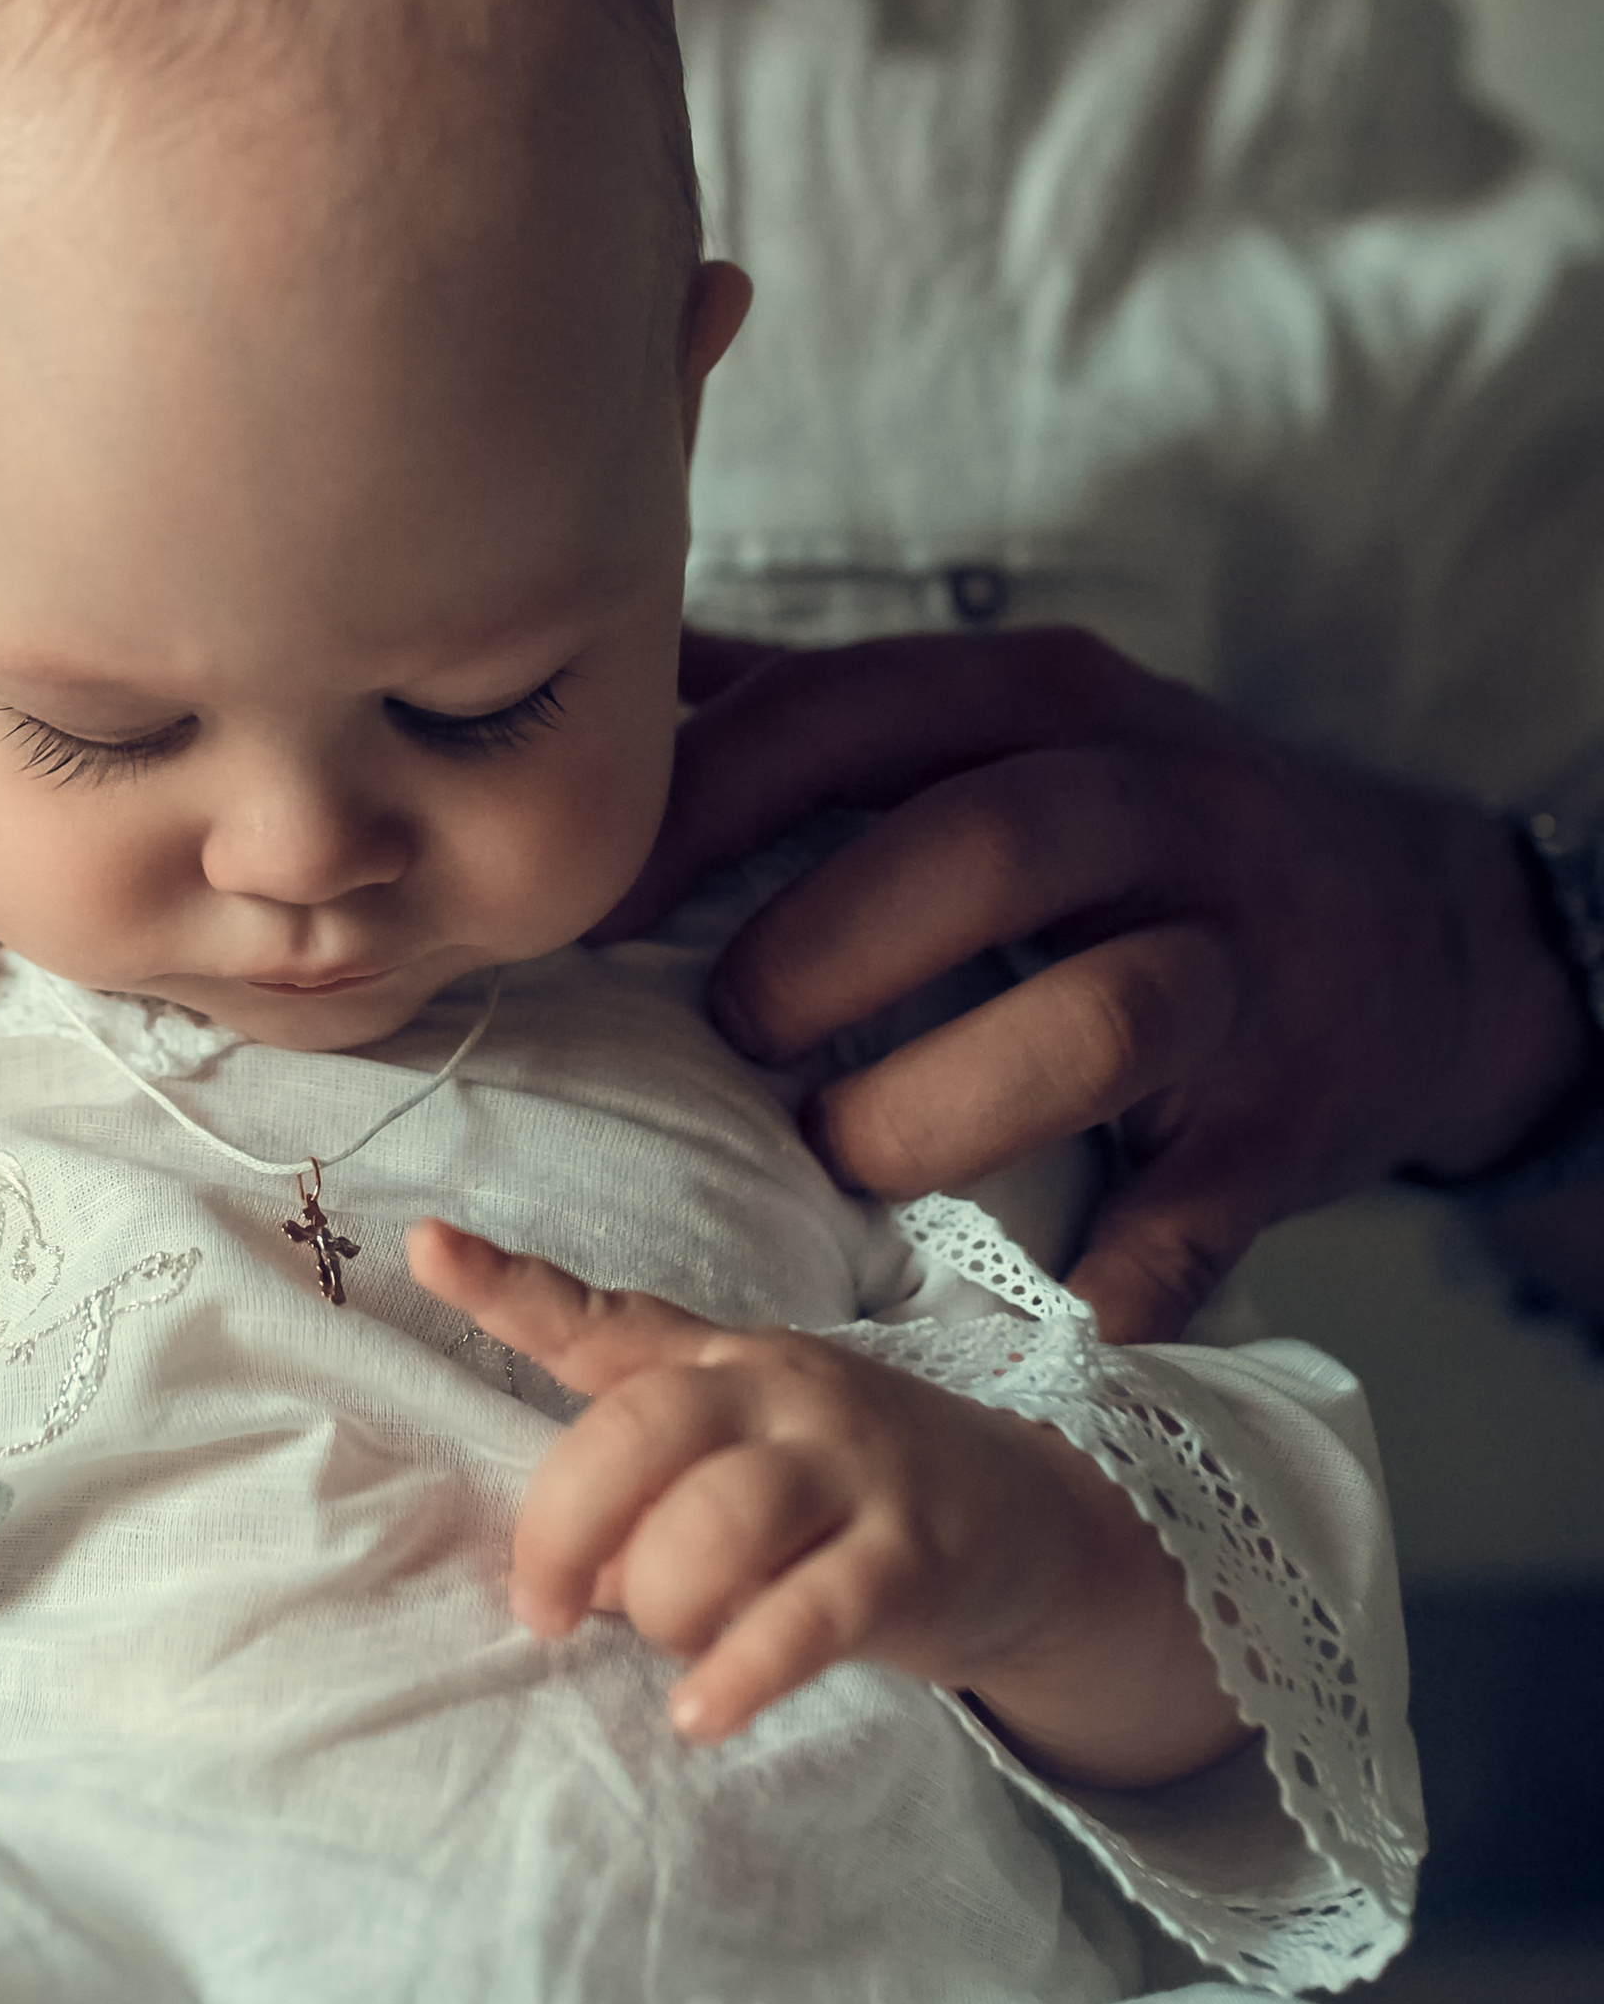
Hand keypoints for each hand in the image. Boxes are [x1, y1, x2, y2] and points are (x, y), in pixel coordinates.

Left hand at [411, 1219, 1235, 1781]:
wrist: (1032, 1523)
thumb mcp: (746, 1453)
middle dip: (565, 1527)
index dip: (513, 1287)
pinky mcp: (910, 1556)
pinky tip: (702, 1715)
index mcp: (720, 1361)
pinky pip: (806, 1615)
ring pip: (719, 1520)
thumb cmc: (846, 1494)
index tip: (427, 1247)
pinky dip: (740, 1672)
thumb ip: (645, 1493)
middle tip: (546, 1610)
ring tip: (670, 1650)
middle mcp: (782, 1392)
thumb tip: (564, 1582)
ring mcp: (852, 1467)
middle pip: (641, 1428)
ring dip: (662, 1603)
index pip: (605, 1318)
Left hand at [604, 628, 1590, 1343]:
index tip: (586, 901)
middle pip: (989, 844)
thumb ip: (806, 704)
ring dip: (940, 1105)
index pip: (852, 712)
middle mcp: (1157, 803)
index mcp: (1042, 702)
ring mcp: (1241, 962)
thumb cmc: (1135, 833)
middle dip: (824, 947)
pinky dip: (1102, 1281)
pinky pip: (1195, 1216)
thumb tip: (601, 691)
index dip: (703, 804)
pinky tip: (1001, 1313)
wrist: (1418, 935)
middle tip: (728, 1031)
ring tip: (839, 1156)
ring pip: (1107, 1017)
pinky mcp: (1291, 1120)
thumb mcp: (996, 722)